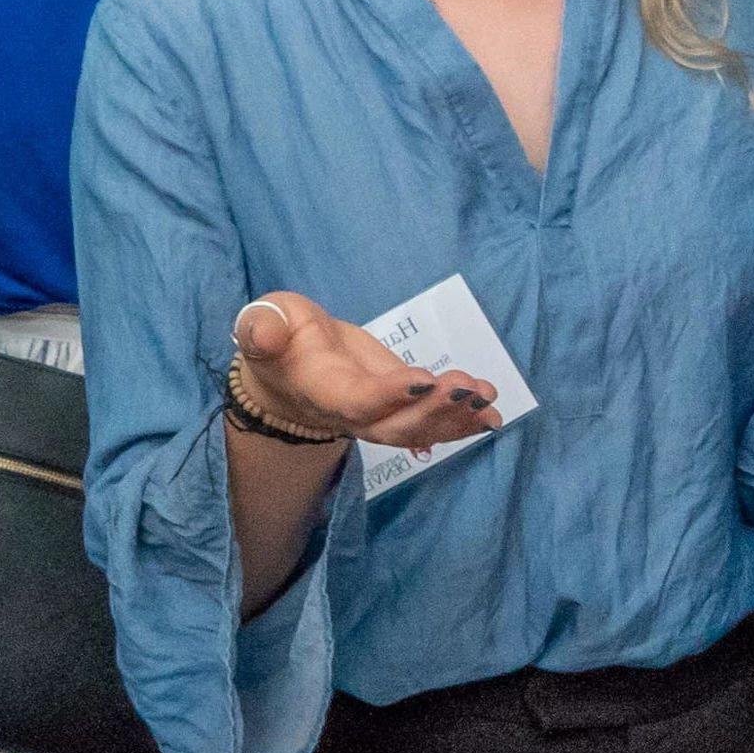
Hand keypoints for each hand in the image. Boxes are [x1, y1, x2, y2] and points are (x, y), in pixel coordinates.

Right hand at [231, 293, 499, 455]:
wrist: (289, 367)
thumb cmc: (279, 337)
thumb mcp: (264, 321)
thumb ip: (261, 329)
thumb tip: (264, 332)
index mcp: (321, 390)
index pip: (357, 400)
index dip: (389, 395)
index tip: (424, 378)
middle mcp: (352, 414)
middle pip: (395, 426)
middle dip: (434, 411)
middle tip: (467, 387)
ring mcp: (378, 417)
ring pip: (418, 430)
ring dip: (456, 417)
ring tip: (488, 398)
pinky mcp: (399, 409)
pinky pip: (430, 425)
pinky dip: (463, 422)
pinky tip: (492, 414)